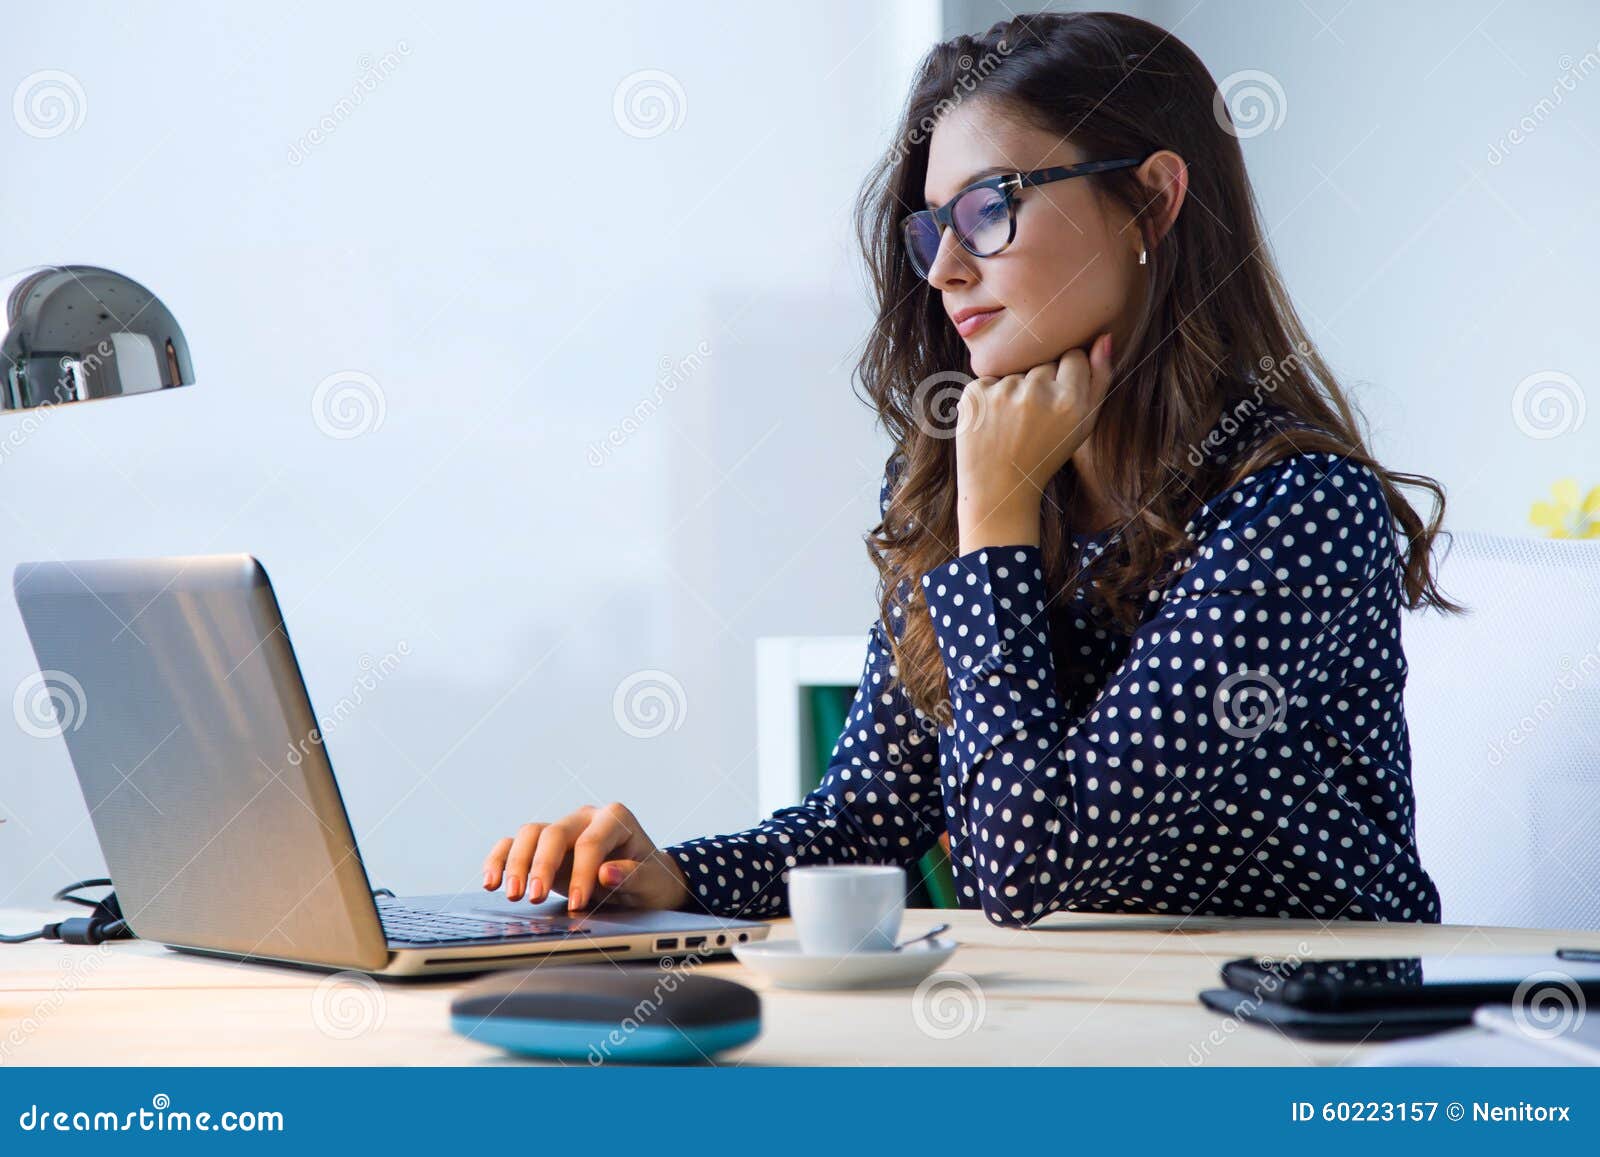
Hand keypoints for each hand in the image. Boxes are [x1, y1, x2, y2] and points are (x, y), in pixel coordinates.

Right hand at [482, 802, 692, 912]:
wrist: (645, 883)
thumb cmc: (651, 880)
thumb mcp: (651, 881)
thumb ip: (632, 876)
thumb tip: (606, 873)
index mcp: (615, 818)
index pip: (591, 842)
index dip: (583, 872)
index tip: (579, 904)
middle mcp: (585, 818)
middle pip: (554, 833)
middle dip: (542, 866)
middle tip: (534, 897)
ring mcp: (563, 831)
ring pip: (530, 834)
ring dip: (517, 864)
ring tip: (512, 895)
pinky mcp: (544, 848)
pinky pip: (515, 845)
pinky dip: (501, 860)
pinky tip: (491, 881)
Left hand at [954, 333, 1113, 550]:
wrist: (999, 487)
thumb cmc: (1046, 453)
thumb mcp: (1083, 424)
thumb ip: (1100, 379)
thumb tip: (1104, 336)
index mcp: (1070, 401)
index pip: (1074, 356)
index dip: (1066, 375)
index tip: (1058, 397)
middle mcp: (1037, 393)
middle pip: (1044, 361)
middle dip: (1041, 382)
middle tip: (1034, 418)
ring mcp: (1003, 392)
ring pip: (1017, 369)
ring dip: (1015, 389)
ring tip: (1013, 423)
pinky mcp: (976, 393)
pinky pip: (990, 378)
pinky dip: (990, 396)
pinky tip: (993, 422)